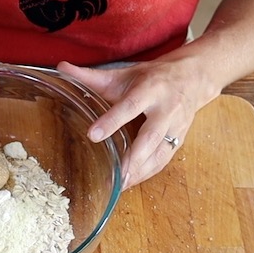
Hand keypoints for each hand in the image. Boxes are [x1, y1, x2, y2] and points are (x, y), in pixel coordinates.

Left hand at [56, 58, 214, 188]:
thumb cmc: (153, 77)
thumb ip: (92, 76)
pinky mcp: (179, 139)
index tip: (92, 135)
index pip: (130, 106)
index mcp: (151, 89)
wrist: (192, 78)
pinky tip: (131, 182)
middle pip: (150, 136)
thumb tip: (61, 67)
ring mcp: (176, 126)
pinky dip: (147, 173)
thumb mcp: (125, 73)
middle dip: (134, 156)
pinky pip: (163, 160)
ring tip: (120, 185)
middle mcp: (166, 109)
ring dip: (141, 170)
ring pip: (159, 152)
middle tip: (115, 173)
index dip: (112, 121)